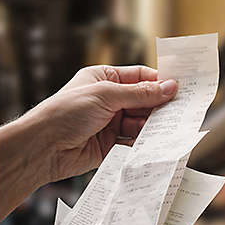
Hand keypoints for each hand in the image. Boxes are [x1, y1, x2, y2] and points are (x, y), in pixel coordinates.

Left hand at [29, 65, 177, 182]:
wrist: (43, 147)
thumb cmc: (66, 112)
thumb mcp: (106, 96)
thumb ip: (139, 94)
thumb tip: (169, 87)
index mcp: (104, 79)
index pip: (139, 77)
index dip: (159, 82)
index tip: (180, 88)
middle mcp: (108, 100)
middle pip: (143, 101)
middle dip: (159, 106)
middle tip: (181, 111)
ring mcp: (109, 123)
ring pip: (140, 123)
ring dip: (153, 126)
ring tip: (169, 129)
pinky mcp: (110, 146)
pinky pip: (133, 143)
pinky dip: (144, 144)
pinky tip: (155, 144)